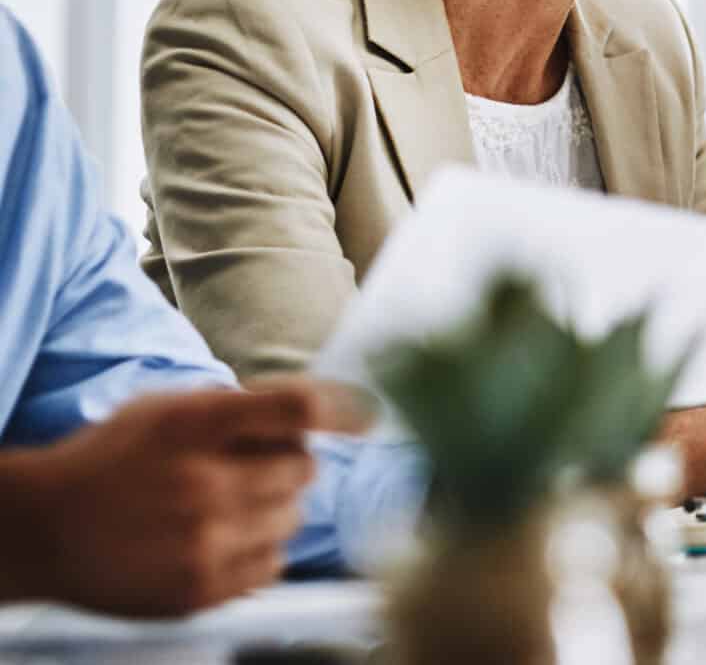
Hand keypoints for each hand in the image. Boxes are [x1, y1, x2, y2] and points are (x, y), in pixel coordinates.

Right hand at [0, 380, 370, 616]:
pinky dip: (261, 550)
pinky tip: (226, 538)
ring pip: (293, 518)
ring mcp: (204, 542)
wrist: (45, 529)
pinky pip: (272, 565)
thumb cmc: (112, 458)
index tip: (370, 414)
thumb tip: (324, 406)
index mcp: (196, 426)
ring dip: (277, 508)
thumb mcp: (167, 407)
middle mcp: (205, 484)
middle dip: (290, 463)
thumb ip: (239, 405)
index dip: (345, 409)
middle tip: (255, 467)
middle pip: (304, 467)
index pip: (298, 409)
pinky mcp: (200, 589)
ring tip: (233, 504)